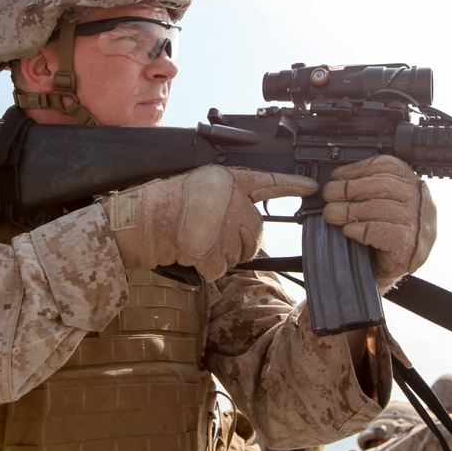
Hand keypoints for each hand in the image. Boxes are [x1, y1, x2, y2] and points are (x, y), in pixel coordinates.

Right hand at [103, 166, 317, 281]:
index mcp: (227, 181)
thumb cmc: (163, 205)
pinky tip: (189, 254)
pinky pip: (220, 269)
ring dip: (221, 255)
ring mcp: (224, 226)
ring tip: (195, 241)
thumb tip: (247, 217)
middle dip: (239, 242)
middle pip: (255, 232)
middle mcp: (231, 200)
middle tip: (211, 237)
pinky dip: (206, 269)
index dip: (292, 186)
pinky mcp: (214, 250)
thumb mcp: (200, 188)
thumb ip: (227, 197)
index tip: (313, 187)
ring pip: (240, 253)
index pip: (268, 182)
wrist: (138, 221)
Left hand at [322, 155, 436, 290]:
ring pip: (378, 207)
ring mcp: (418, 224)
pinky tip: (348, 231)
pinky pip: (379, 231)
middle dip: (348, 189)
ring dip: (348, 210)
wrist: (389, 270)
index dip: (357, 169)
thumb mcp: (377, 202)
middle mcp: (420, 201)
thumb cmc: (380, 233)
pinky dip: (359, 229)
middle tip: (328, 196)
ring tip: (331, 214)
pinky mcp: (410, 246)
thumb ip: (365, 187)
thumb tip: (335, 180)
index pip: (386, 166)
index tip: (336, 177)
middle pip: (381, 185)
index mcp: (413, 184)